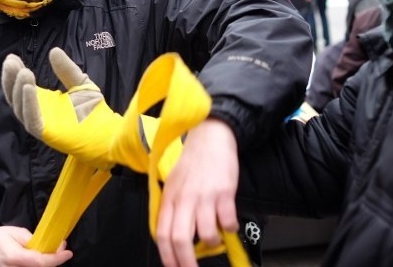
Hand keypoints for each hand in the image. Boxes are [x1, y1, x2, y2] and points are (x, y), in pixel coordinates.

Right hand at [0, 226, 71, 266]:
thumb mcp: (17, 232)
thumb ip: (33, 241)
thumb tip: (48, 246)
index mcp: (14, 257)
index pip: (40, 262)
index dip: (56, 259)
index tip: (68, 252)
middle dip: (54, 262)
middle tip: (61, 249)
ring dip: (46, 265)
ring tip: (51, 254)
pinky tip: (42, 261)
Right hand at [2, 48, 105, 138]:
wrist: (108, 131)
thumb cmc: (93, 111)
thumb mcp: (79, 83)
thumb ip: (66, 69)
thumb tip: (54, 51)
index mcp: (42, 101)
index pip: (20, 86)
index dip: (14, 73)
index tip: (12, 57)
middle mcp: (37, 113)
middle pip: (15, 97)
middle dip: (10, 79)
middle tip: (10, 63)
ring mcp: (41, 124)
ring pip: (20, 108)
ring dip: (19, 89)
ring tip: (24, 72)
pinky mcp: (47, 134)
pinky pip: (32, 120)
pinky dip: (29, 105)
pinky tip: (29, 88)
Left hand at [156, 118, 239, 266]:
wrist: (210, 138)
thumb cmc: (192, 163)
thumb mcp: (173, 184)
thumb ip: (172, 208)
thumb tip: (172, 238)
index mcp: (169, 198)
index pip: (162, 233)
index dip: (167, 256)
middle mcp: (184, 199)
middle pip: (180, 239)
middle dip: (187, 262)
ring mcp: (204, 196)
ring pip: (206, 234)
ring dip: (212, 242)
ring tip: (215, 236)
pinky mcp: (224, 192)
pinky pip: (227, 222)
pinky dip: (230, 228)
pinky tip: (229, 222)